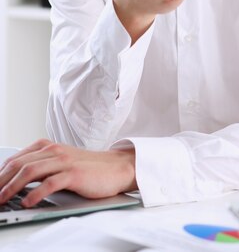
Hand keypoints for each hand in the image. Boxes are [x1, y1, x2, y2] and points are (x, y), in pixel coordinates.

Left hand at [0, 139, 136, 207]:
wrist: (116, 167)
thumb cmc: (88, 168)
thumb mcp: (61, 162)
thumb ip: (41, 166)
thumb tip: (15, 181)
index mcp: (48, 147)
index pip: (16, 159)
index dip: (0, 174)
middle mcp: (54, 151)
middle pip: (19, 164)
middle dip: (1, 182)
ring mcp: (64, 161)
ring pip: (30, 172)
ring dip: (12, 187)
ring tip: (2, 200)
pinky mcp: (74, 174)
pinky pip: (50, 183)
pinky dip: (35, 194)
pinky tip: (27, 202)